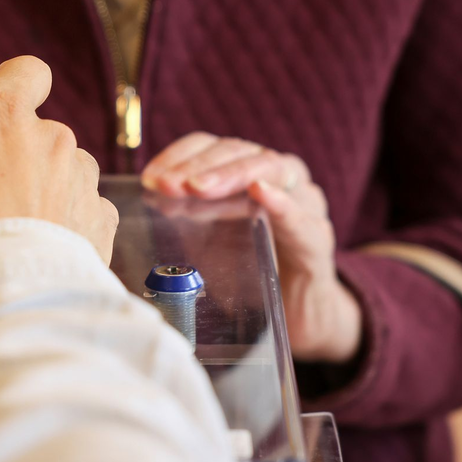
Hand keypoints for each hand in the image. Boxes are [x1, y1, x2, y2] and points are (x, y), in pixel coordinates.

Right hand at [0, 56, 118, 288]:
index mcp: (3, 113)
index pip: (25, 72)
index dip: (11, 88)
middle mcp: (52, 137)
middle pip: (38, 132)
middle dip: (16, 155)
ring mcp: (81, 180)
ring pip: (62, 172)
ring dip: (43, 190)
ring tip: (10, 230)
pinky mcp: (100, 223)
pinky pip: (81, 212)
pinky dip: (64, 225)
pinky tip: (36, 249)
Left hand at [142, 133, 360, 362]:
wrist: (300, 314)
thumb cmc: (251, 269)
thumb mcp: (209, 241)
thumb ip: (185, 218)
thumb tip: (144, 204)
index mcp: (249, 172)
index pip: (212, 147)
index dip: (179, 155)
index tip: (149, 177)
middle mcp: (280, 178)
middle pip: (239, 151)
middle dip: (198, 166)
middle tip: (167, 184)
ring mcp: (305, 205)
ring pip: (273, 168)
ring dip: (231, 175)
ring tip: (197, 186)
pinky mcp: (317, 242)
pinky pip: (303, 216)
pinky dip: (282, 202)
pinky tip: (260, 193)